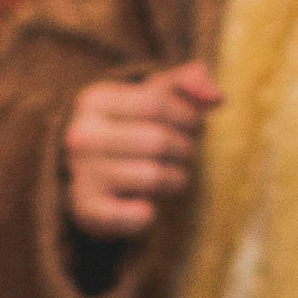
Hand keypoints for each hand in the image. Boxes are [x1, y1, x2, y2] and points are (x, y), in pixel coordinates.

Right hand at [60, 66, 217, 239]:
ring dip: (177, 179)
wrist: (90, 181)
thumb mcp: (152, 97)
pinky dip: (148, 215)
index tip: (192, 126)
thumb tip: (216, 97)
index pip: (156, 102)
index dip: (187, 116)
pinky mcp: (87, 211)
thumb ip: (188, 82)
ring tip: (172, 176)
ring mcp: (82, 174)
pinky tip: (147, 208)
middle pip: (158, 140)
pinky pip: (135, 216)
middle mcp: (81, 136)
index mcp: (94, 100)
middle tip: (184, 153)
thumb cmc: (132, 131)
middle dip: (185, 148)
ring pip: (154, 176)